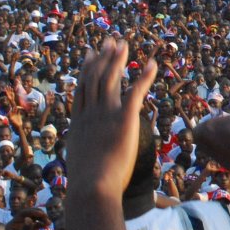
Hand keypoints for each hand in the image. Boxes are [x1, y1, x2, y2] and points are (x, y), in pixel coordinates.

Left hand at [5, 208, 50, 229]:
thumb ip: (25, 229)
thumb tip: (29, 218)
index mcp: (13, 224)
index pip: (23, 214)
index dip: (33, 212)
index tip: (42, 214)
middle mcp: (18, 225)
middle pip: (30, 215)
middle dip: (39, 215)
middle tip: (47, 218)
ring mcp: (24, 229)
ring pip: (34, 220)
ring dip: (42, 219)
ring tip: (49, 223)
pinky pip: (36, 226)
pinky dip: (42, 225)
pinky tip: (46, 226)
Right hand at [69, 39, 156, 199]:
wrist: (91, 188)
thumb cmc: (88, 185)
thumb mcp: (82, 163)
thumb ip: (86, 154)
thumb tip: (87, 162)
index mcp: (78, 123)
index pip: (82, 89)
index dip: (87, 69)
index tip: (89, 54)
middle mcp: (89, 113)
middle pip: (95, 77)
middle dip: (102, 57)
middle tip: (109, 41)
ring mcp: (104, 114)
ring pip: (109, 79)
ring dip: (117, 60)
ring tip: (123, 44)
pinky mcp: (123, 118)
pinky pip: (135, 91)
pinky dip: (144, 76)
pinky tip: (151, 64)